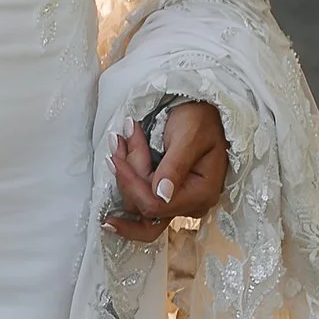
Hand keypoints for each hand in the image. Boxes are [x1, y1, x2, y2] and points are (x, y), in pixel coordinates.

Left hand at [105, 97, 227, 241]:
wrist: (202, 111)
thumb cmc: (200, 120)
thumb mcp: (189, 136)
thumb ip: (175, 165)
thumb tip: (162, 194)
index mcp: (201, 194)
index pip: (156, 204)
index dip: (132, 184)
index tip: (117, 157)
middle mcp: (190, 205)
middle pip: (143, 207)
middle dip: (126, 178)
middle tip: (118, 144)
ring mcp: (177, 202)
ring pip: (136, 201)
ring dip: (123, 173)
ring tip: (120, 141)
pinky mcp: (165, 195)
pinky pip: (138, 195)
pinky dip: (126, 176)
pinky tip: (120, 155)